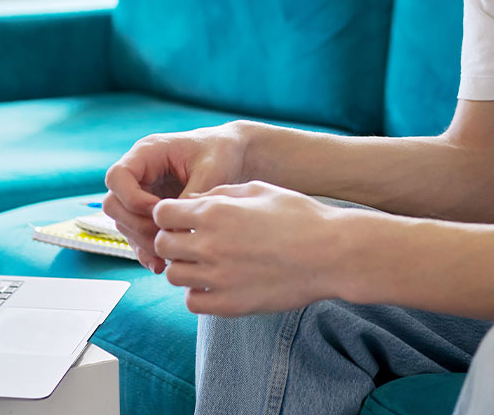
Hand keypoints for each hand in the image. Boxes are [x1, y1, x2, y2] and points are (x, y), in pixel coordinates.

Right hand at [104, 125, 249, 274]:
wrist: (233, 156)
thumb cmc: (220, 153)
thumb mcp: (211, 170)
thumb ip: (190, 198)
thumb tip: (174, 230)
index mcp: (147, 152)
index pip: (117, 177)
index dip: (132, 199)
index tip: (159, 212)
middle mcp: (139, 173)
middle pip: (113, 204)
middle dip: (136, 225)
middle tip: (165, 236)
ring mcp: (142, 193)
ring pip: (123, 223)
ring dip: (142, 241)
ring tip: (169, 255)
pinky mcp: (150, 212)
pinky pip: (137, 234)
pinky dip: (147, 250)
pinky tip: (161, 264)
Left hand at [151, 181, 349, 315]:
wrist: (331, 253)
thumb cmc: (300, 216)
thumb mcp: (259, 189)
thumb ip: (221, 193)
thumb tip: (194, 200)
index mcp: (215, 212)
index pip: (161, 213)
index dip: (169, 214)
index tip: (182, 218)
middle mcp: (210, 244)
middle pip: (163, 244)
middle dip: (173, 240)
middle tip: (192, 241)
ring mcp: (218, 277)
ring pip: (173, 275)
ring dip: (184, 267)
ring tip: (205, 263)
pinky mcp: (230, 304)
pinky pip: (192, 302)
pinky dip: (198, 293)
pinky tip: (215, 284)